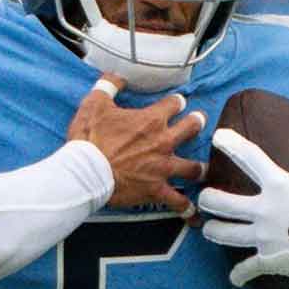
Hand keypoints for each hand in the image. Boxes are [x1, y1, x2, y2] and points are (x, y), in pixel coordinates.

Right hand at [66, 75, 204, 213]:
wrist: (85, 172)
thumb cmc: (89, 138)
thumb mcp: (94, 104)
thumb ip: (108, 86)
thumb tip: (117, 76)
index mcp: (151, 119)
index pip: (175, 103)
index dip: (176, 102)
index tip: (177, 103)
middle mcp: (164, 142)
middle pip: (192, 128)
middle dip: (197, 123)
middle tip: (198, 122)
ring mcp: (163, 167)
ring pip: (193, 166)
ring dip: (199, 167)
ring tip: (203, 168)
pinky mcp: (156, 189)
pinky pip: (177, 201)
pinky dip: (186, 207)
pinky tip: (193, 212)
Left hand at [197, 128, 288, 288]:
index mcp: (280, 186)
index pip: (249, 157)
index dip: (230, 144)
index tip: (218, 137)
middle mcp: (265, 210)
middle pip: (219, 202)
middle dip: (207, 198)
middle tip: (206, 196)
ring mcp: (264, 237)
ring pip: (221, 234)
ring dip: (213, 230)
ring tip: (209, 227)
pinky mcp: (269, 260)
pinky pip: (245, 269)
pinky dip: (238, 275)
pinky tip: (235, 277)